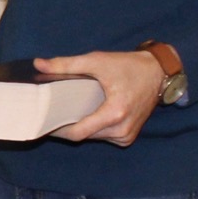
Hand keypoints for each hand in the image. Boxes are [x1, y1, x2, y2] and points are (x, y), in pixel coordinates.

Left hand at [39, 50, 165, 146]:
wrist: (158, 72)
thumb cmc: (129, 66)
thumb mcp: (97, 61)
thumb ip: (67, 64)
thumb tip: (38, 65)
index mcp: (115, 114)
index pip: (78, 133)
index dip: (58, 130)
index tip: (44, 122)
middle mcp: (122, 129)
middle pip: (84, 136)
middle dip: (67, 127)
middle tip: (51, 114)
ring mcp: (126, 136)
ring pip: (93, 138)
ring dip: (81, 128)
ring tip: (67, 113)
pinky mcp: (128, 137)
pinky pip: (104, 136)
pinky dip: (94, 128)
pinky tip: (86, 116)